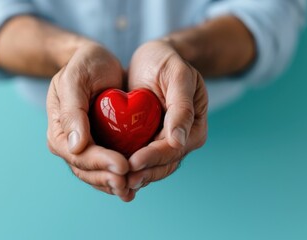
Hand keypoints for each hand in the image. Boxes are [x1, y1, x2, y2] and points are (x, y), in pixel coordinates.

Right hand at [46, 43, 134, 201]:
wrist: (94, 61)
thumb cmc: (84, 65)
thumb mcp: (75, 80)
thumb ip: (72, 110)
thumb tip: (75, 146)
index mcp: (59, 130)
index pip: (78, 155)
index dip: (100, 162)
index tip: (122, 165)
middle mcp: (69, 144)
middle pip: (86, 170)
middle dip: (108, 178)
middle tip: (130, 183)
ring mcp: (84, 147)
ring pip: (96, 174)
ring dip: (113, 184)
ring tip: (133, 189)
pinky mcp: (99, 145)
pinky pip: (106, 167)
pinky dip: (118, 177)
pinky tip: (134, 184)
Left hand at [126, 40, 207, 190]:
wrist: (154, 58)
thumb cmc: (168, 62)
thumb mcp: (179, 77)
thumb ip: (181, 107)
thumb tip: (179, 140)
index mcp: (194, 128)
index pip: (173, 150)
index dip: (153, 158)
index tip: (133, 162)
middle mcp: (181, 140)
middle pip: (163, 165)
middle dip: (142, 174)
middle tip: (121, 181)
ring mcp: (164, 142)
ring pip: (151, 167)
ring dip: (134, 176)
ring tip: (115, 182)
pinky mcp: (148, 140)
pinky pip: (139, 157)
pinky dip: (128, 166)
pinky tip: (112, 171)